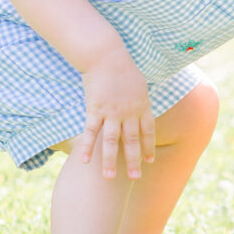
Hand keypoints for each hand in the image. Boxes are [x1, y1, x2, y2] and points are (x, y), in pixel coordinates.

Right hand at [78, 48, 154, 179]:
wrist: (106, 55)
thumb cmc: (123, 68)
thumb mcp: (140, 85)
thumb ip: (141, 101)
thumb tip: (145, 111)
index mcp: (142, 106)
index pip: (148, 131)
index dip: (148, 147)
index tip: (149, 161)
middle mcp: (129, 112)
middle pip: (132, 140)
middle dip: (134, 160)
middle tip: (135, 178)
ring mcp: (112, 112)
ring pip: (112, 141)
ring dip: (110, 160)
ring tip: (108, 177)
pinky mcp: (95, 109)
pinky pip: (91, 132)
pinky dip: (88, 147)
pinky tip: (84, 161)